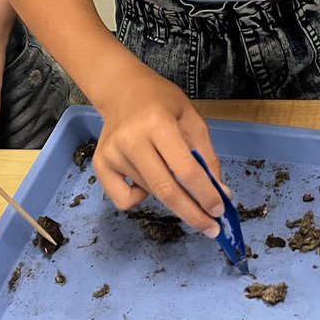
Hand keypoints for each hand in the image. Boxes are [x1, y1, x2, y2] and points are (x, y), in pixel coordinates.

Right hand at [92, 68, 224, 236]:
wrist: (122, 90)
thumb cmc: (162, 102)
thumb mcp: (192, 120)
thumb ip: (206, 157)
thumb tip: (219, 194)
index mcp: (158, 124)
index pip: (185, 170)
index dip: (205, 195)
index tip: (219, 212)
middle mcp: (132, 140)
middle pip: (166, 190)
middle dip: (192, 214)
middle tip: (211, 229)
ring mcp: (113, 154)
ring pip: (150, 194)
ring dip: (171, 196)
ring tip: (169, 171)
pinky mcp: (99, 165)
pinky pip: (124, 200)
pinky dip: (139, 199)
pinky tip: (145, 178)